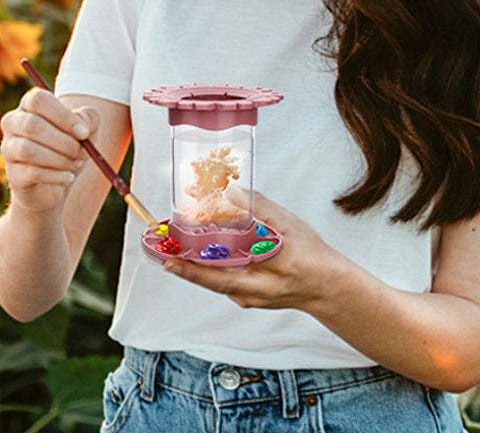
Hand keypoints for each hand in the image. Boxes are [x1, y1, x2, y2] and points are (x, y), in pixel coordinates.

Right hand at [0, 88, 98, 213]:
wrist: (55, 183)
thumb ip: (89, 119)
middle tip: (83, 153)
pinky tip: (68, 177)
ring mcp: (8, 148)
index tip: (84, 133)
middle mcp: (13, 122)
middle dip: (64, 142)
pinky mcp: (12, 173)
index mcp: (30, 104)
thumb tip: (82, 128)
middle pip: (32, 125)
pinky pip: (32, 172)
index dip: (62, 115)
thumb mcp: (86, 130)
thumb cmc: (69, 147)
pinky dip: (56, 176)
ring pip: (28, 150)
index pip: (39, 100)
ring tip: (75, 164)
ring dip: (59, 159)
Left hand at [163, 193, 343, 311]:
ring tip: (172, 239)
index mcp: (264, 280)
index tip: (169, 261)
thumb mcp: (290, 226)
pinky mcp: (244, 293)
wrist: (328, 287)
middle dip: (182, 261)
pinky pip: (220, 277)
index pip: (220, 278)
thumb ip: (259, 208)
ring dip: (193, 260)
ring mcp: (246, 297)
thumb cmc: (313, 256)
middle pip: (208, 279)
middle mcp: (250, 294)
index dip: (192, 270)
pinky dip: (208, 262)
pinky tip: (198, 244)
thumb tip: (229, 190)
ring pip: (212, 278)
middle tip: (159, 244)